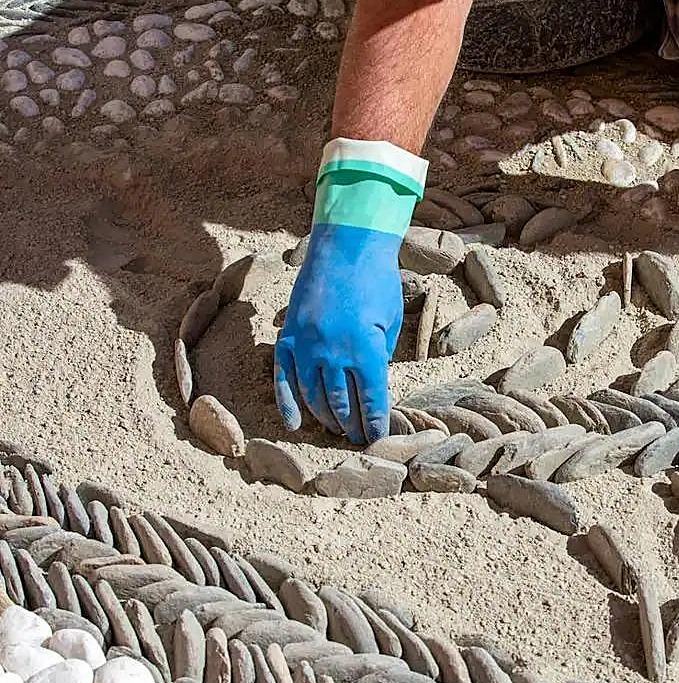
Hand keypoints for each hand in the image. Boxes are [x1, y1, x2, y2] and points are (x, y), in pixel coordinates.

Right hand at [274, 223, 401, 443]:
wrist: (347, 243)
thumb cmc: (377, 280)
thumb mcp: (391, 321)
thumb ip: (381, 358)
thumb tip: (373, 392)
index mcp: (366, 349)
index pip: (372, 400)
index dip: (376, 423)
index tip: (378, 438)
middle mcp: (334, 351)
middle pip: (343, 404)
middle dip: (353, 427)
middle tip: (359, 439)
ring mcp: (307, 345)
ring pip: (314, 396)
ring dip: (326, 418)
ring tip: (337, 430)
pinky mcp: (288, 336)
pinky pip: (283, 379)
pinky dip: (287, 404)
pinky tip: (295, 424)